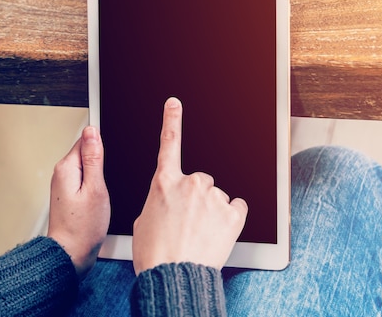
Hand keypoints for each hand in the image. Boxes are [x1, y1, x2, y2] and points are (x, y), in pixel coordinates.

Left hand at [47, 126, 109, 277]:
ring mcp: (64, 184)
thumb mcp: (96, 188)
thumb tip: (92, 132)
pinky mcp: (69, 194)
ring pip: (87, 167)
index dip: (102, 145)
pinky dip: (94, 185)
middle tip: (106, 183)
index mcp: (67, 168)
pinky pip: (85, 180)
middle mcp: (61, 173)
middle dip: (101, 162)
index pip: (86, 139)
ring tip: (102, 194)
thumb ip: (94, 158)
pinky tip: (98, 199)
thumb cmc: (83, 227)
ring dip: (98, 175)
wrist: (71, 254)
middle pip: (86, 152)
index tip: (108, 161)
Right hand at [132, 97, 247, 273]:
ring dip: (213, 210)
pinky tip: (219, 233)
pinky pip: (237, 207)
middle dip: (198, 197)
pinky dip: (231, 218)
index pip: (169, 143)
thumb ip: (160, 203)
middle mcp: (191, 183)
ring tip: (201, 234)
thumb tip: (169, 204)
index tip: (174, 104)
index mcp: (165, 183)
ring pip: (218, 196)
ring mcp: (214, 197)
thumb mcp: (144, 222)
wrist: (173, 276)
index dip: (171, 120)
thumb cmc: (155, 254)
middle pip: (201, 180)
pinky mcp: (233, 213)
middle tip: (191, 221)